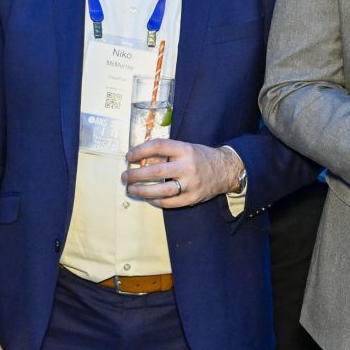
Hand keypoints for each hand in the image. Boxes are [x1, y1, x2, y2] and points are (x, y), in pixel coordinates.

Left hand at [122, 140, 242, 208]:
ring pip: (161, 190)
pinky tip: (147, 198)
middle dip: (135, 175)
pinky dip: (156, 201)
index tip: (129, 156)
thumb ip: (166, 153)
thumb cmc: (200, 157)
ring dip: (142, 191)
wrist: (226, 170)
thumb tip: (140, 159)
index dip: (140, 150)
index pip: (158, 146)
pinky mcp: (192, 198)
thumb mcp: (186, 148)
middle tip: (124, 176)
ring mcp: (190, 184)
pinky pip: (169, 203)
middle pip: (155, 171)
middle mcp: (187, 166)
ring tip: (131, 189)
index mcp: (185, 150)